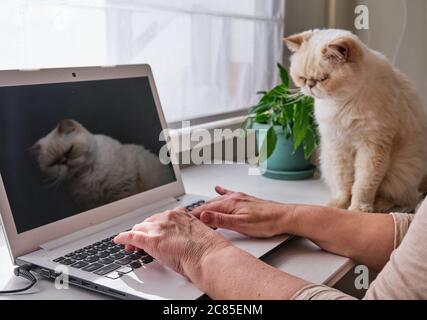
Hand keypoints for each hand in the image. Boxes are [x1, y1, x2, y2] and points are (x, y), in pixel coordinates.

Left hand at [113, 208, 231, 278]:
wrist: (209, 256)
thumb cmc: (208, 249)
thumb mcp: (196, 234)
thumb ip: (184, 233)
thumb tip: (179, 241)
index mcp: (180, 214)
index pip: (160, 218)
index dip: (154, 227)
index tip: (152, 232)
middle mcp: (168, 217)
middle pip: (148, 222)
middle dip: (143, 231)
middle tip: (139, 241)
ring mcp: (159, 228)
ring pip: (139, 229)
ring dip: (133, 236)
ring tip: (130, 246)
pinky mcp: (151, 240)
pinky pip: (132, 237)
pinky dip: (123, 238)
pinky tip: (119, 241)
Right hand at [191, 186, 294, 237]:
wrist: (284, 217)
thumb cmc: (266, 222)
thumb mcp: (241, 225)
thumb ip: (221, 220)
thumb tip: (203, 217)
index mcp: (230, 204)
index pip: (206, 209)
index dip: (194, 215)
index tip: (185, 220)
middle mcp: (233, 198)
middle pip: (210, 204)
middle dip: (198, 210)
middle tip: (188, 218)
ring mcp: (239, 197)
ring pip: (218, 200)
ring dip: (207, 203)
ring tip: (198, 208)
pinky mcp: (245, 199)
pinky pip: (229, 194)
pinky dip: (221, 192)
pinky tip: (218, 189)